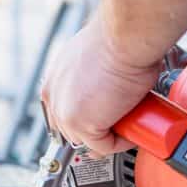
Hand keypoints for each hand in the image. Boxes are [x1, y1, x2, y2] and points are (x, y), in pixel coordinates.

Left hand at [41, 9, 158, 155]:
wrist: (124, 39)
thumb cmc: (117, 42)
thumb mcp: (93, 60)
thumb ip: (90, 79)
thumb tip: (106, 90)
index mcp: (54, 82)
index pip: (64, 114)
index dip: (89, 120)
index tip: (106, 121)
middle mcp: (53, 97)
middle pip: (74, 131)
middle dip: (99, 131)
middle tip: (121, 122)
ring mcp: (65, 113)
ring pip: (89, 141)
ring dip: (111, 137)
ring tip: (129, 124)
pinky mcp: (81, 125)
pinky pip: (105, 146)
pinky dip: (122, 143)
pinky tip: (133, 130)